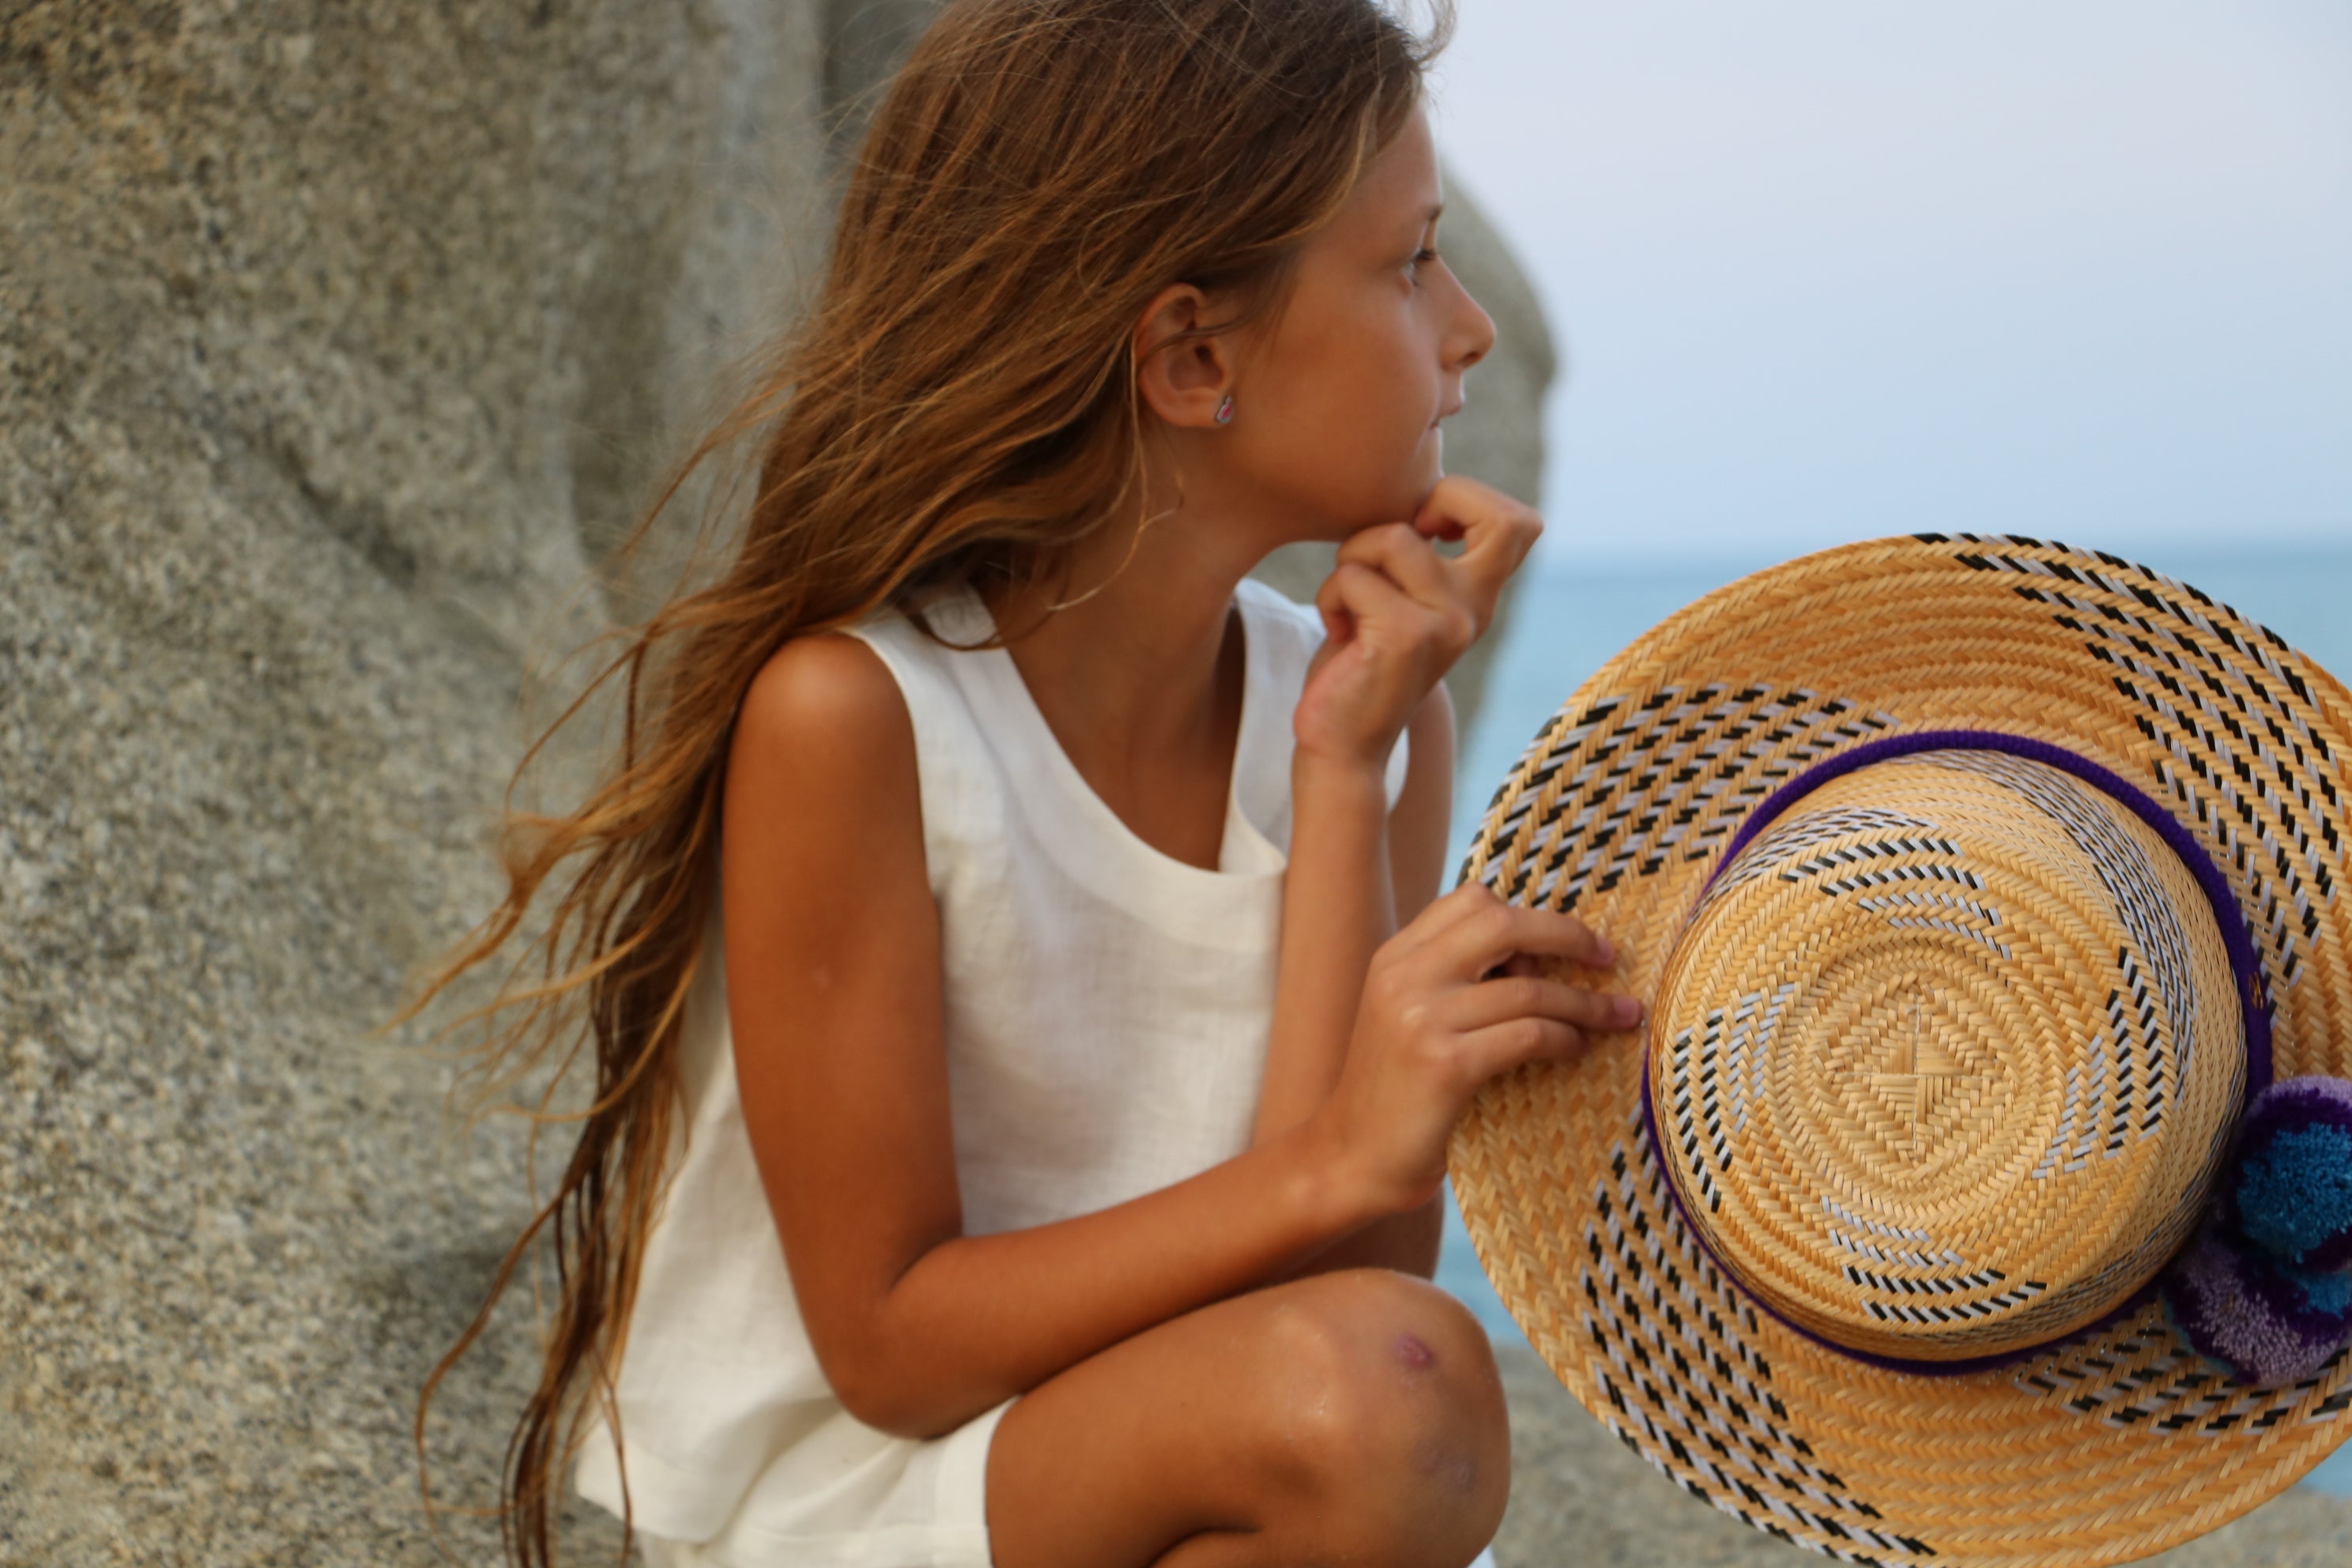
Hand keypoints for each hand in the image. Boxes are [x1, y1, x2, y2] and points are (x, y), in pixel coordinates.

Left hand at [1295, 476, 1541, 770]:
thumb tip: (1414, 486)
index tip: (1423, 525)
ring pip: (1391, 537)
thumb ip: (1417, 553)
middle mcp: (1476, 610)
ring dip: (1350, 558)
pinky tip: (1337, 633)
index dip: (1468, 499)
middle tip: (1398, 538)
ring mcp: (1448, 625)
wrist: (1341, 746)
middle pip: (1504, 519)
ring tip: (1346, 602)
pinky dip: (1330, 596)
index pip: (1520, 522)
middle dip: (1441, 498)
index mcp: (1478, 597)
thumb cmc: (1358, 663)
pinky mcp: (1406, 639)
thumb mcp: (1400, 598)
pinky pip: (1353, 575)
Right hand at [1308, 884, 1641, 1215]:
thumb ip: (1454, 980)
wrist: (1349, 1158)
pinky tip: (1578, 1049)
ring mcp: (1422, 1019)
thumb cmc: (1394, 1093)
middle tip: (1608, 957)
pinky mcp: (1446, 1065)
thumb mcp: (1407, 1017)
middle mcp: (1404, 977)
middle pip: (1502, 923)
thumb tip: (1540, 960)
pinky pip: (1528, 1035)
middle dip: (1567, 935)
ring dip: (1585, 1002)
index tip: (1567, 939)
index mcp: (1395, 958)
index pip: (1470, 900)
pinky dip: (1565, 1039)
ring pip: (1528, 988)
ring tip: (1619, 1015)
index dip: (1528, 913)